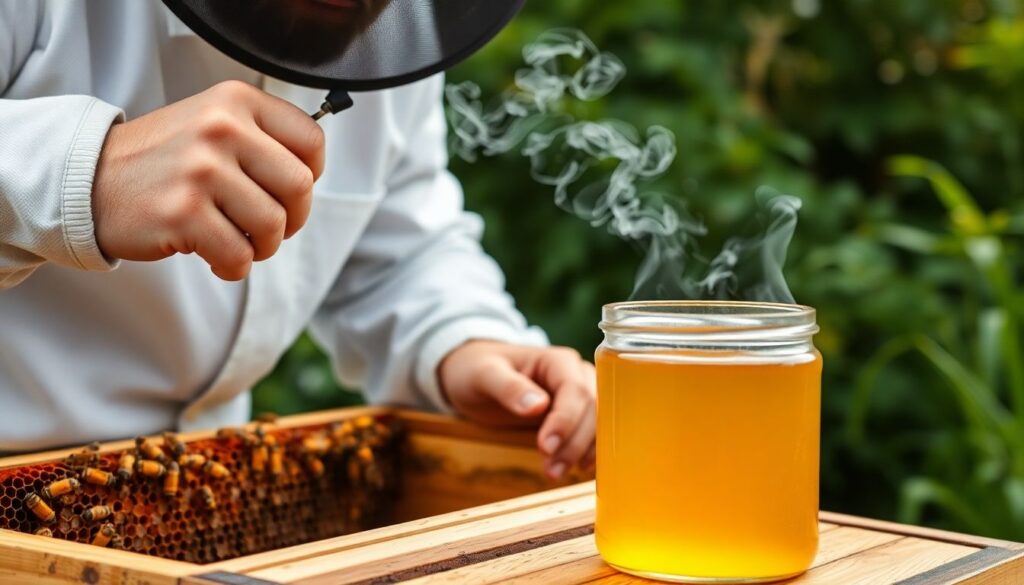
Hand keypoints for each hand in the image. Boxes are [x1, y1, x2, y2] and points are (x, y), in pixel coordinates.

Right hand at [92, 80, 325, 279]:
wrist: (89, 180)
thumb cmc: (163, 160)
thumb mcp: (213, 122)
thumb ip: (262, 138)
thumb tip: (311, 174)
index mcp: (236, 102)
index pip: (312, 142)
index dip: (311, 176)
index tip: (287, 192)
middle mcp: (222, 128)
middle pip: (300, 188)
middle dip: (292, 219)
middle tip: (267, 228)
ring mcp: (202, 170)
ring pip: (273, 226)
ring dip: (262, 247)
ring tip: (237, 241)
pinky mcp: (183, 212)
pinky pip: (239, 256)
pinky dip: (233, 267)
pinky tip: (214, 257)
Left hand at [438, 340, 596, 479]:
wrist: (476, 375)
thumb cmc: (478, 369)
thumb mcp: (484, 375)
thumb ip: (509, 387)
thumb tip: (537, 406)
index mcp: (558, 361)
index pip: (575, 390)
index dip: (566, 421)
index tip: (546, 447)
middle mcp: (576, 375)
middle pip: (592, 410)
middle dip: (574, 443)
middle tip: (551, 471)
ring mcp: (579, 397)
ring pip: (598, 424)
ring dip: (582, 452)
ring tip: (555, 473)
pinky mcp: (575, 416)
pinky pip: (592, 434)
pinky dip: (586, 453)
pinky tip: (574, 469)